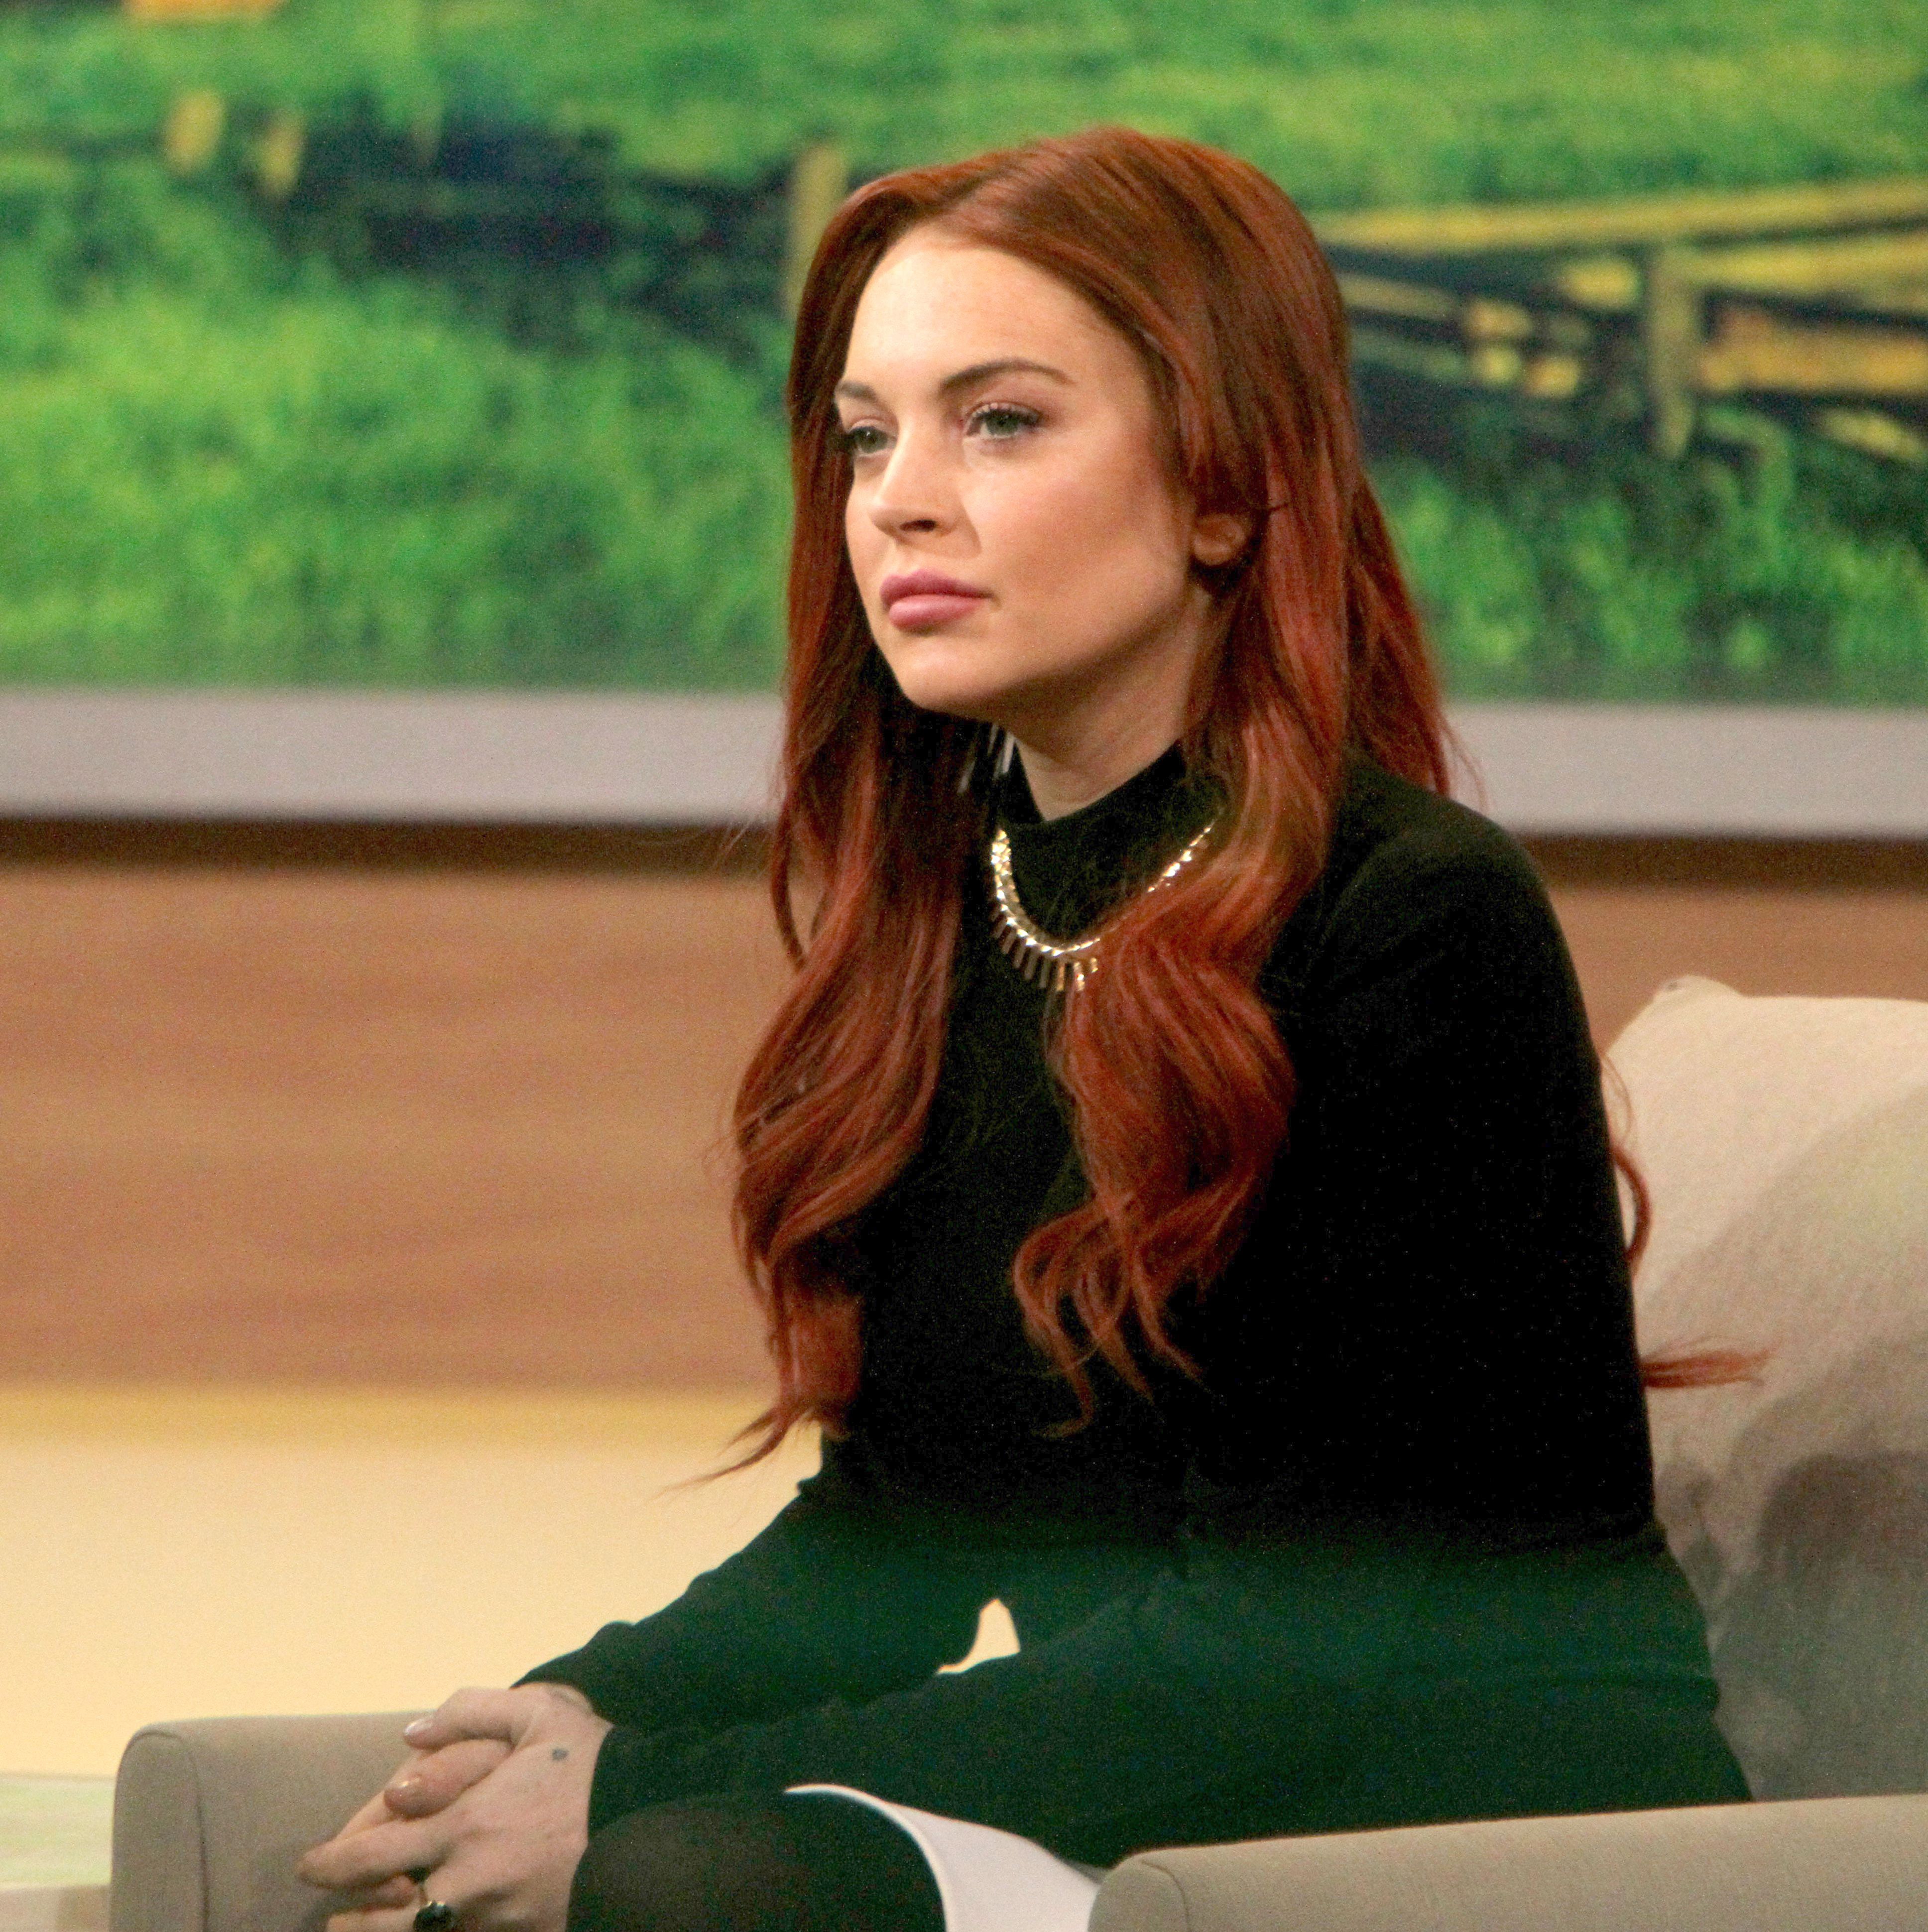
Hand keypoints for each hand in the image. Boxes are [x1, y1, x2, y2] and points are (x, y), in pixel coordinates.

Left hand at [298, 1685, 610, 1931]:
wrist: (652, 1816)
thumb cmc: (591, 1763)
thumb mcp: (537, 1712)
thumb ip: (468, 1710)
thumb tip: (411, 1735)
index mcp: (465, 1826)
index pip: (370, 1858)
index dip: (329, 1864)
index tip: (310, 1865)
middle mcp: (469, 1884)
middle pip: (383, 1925)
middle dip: (350, 1925)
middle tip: (336, 1920)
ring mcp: (497, 1920)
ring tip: (379, 1927)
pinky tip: (445, 1922)